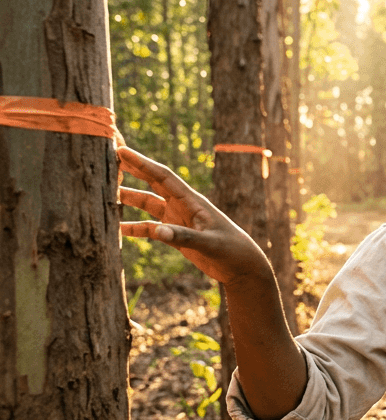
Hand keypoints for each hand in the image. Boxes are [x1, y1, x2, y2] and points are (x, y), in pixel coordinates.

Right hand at [117, 146, 271, 286]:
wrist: (243, 268)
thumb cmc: (232, 251)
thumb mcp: (209, 243)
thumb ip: (184, 237)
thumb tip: (157, 232)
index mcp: (192, 201)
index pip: (162, 177)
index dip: (142, 163)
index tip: (121, 151)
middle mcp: (183, 207)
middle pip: (153, 184)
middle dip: (133, 171)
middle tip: (110, 159)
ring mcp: (179, 220)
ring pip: (149, 205)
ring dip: (131, 199)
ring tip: (107, 192)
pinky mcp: (177, 236)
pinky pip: (150, 228)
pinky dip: (135, 228)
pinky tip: (118, 228)